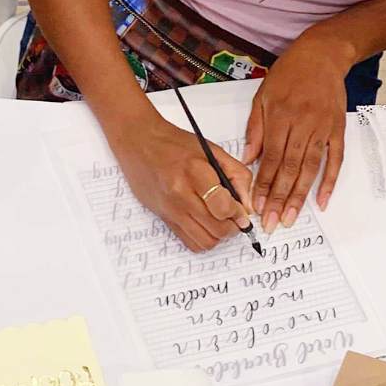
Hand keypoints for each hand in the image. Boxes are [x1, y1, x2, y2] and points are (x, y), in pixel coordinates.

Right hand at [110, 110, 253, 251]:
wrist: (139, 143)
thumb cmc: (175, 144)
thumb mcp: (212, 150)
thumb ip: (237, 175)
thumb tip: (247, 206)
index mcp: (194, 171)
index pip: (223, 207)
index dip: (238, 214)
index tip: (242, 212)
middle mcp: (180, 193)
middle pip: (217, 229)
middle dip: (232, 227)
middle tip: (234, 218)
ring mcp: (170, 208)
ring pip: (205, 241)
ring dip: (219, 236)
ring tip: (220, 222)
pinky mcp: (163, 217)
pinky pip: (189, 242)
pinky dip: (203, 239)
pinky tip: (205, 225)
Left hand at [244, 36, 350, 230]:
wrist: (322, 55)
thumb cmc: (288, 75)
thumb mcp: (262, 96)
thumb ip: (255, 128)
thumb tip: (249, 159)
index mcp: (280, 117)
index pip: (270, 158)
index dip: (263, 184)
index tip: (257, 206)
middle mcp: (302, 125)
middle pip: (289, 168)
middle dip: (280, 198)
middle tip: (272, 222)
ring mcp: (322, 129)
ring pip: (310, 168)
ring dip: (301, 195)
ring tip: (292, 218)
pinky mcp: (338, 130)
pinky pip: (335, 160)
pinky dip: (329, 181)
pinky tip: (322, 201)